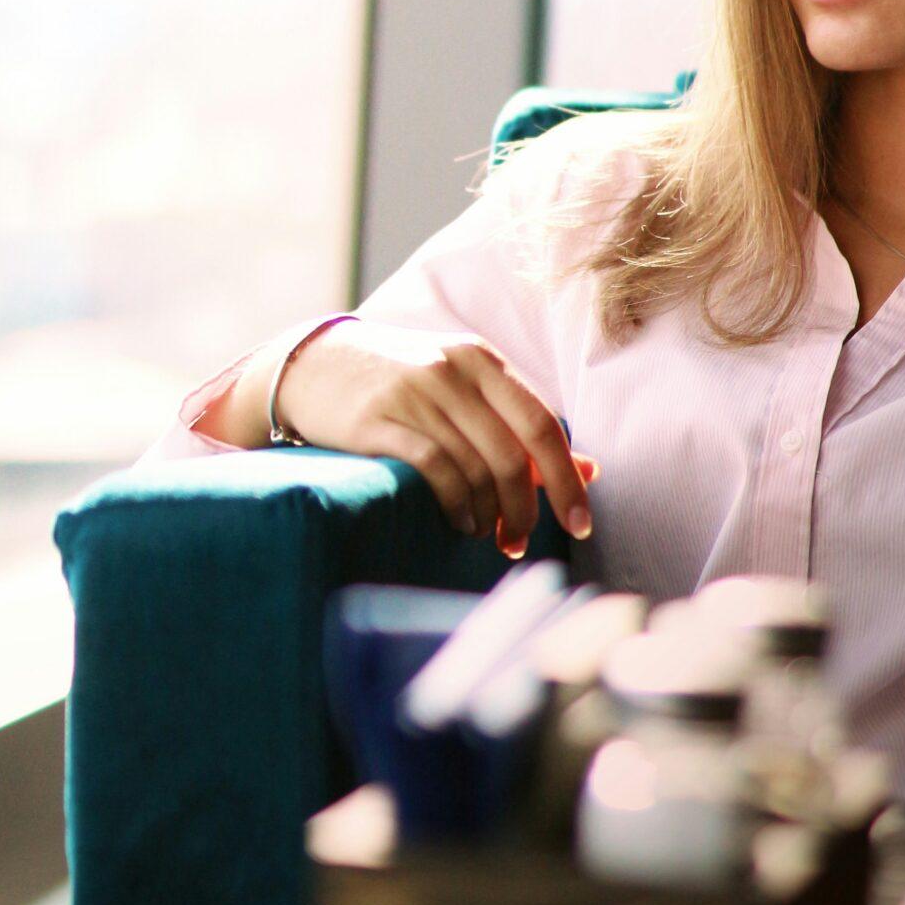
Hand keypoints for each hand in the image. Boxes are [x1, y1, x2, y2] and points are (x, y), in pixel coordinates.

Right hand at [276, 318, 596, 557]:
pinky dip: (457, 504)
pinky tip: (461, 522)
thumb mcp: (464, 391)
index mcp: (483, 362)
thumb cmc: (402, 383)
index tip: (580, 526)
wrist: (314, 364)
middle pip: (513, 453)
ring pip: (476, 466)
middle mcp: (455, 372)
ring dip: (491, 513)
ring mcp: (416, 393)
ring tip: (490, 536)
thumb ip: (521, 428)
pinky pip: (435, 468)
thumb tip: (590, 471)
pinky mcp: (379, 420)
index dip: (567, 480)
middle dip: (526, 509)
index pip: (543, 424)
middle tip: (520, 543)